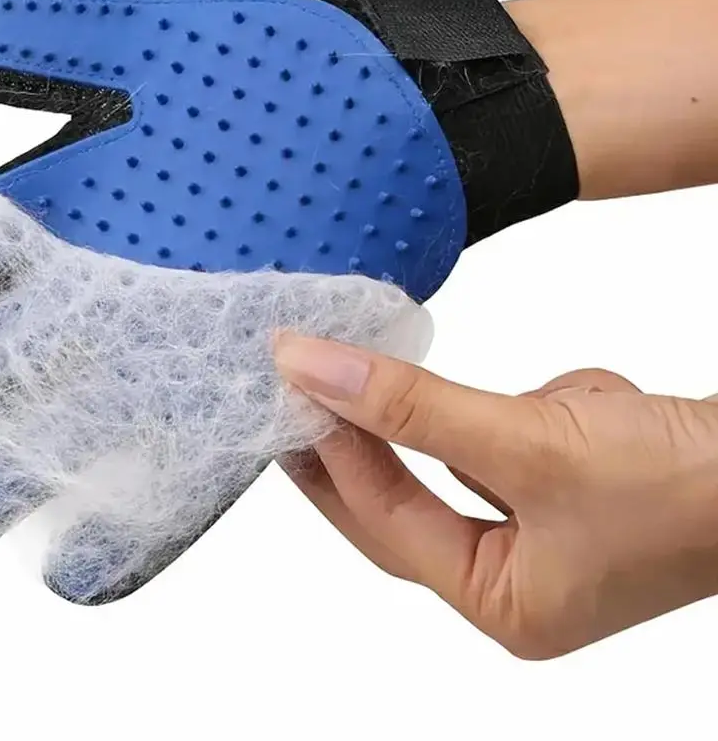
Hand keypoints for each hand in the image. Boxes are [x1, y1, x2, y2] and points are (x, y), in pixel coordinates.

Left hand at [274, 333, 717, 658]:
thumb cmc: (685, 485)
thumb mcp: (529, 441)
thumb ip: (411, 405)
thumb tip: (311, 369)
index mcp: (506, 602)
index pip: (386, 521)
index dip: (334, 451)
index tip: (291, 386)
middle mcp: (523, 578)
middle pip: (404, 506)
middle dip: (356, 448)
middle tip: (292, 397)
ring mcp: (553, 534)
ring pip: (463, 462)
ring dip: (458, 417)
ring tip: (430, 379)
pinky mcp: (578, 488)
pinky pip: (518, 439)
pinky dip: (530, 408)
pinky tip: (580, 402)